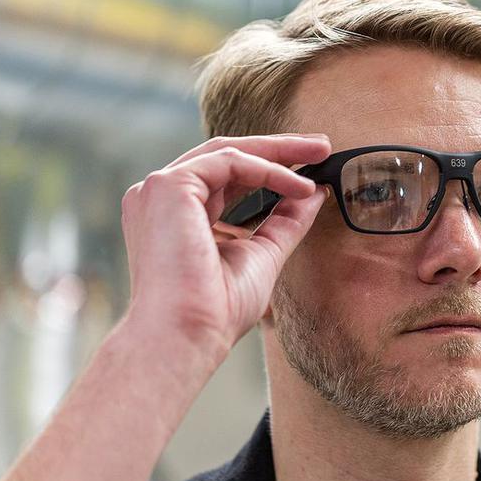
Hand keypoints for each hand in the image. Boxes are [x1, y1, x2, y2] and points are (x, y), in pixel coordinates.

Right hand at [120, 133, 330, 357]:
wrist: (187, 335)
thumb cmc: (217, 310)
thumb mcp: (262, 254)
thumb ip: (285, 221)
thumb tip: (315, 193)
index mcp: (177, 215)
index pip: (227, 177)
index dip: (270, 167)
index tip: (312, 167)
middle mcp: (161, 198)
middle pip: (227, 156)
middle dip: (279, 148)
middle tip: (322, 146)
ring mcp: (158, 190)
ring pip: (227, 151)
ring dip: (279, 151)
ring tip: (321, 154)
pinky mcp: (166, 186)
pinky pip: (229, 162)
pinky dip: (269, 170)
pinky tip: (300, 186)